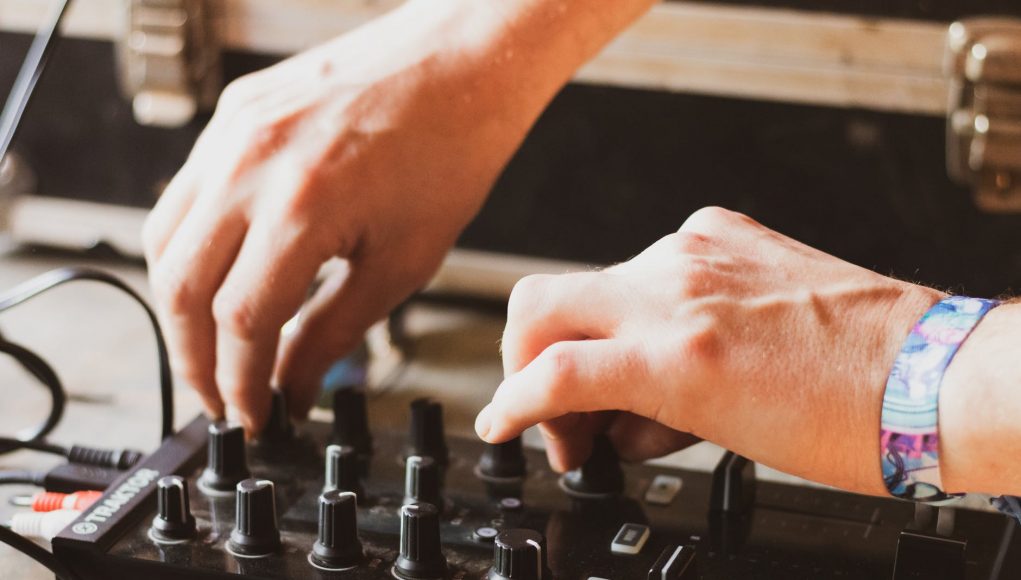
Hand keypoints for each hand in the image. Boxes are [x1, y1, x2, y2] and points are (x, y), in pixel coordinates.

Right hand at [142, 2, 547, 432]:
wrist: (459, 65)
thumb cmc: (449, 153)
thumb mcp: (401, 262)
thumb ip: (334, 333)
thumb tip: (293, 386)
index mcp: (302, 207)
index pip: (239, 323)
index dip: (240, 384)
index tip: (254, 416)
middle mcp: (251, 165)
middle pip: (181, 289)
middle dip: (195, 361)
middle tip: (221, 397)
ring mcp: (233, 133)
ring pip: (165, 241)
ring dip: (180, 308)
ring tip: (212, 348)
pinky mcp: (232, 114)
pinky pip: (184, 194)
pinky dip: (189, 248)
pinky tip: (218, 275)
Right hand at [478, 207, 942, 494]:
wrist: (928, 373)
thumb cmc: (847, 419)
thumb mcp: (722, 438)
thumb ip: (641, 418)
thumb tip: (601, 419)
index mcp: (676, 353)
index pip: (549, 371)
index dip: (508, 405)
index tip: (502, 422)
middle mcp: (675, 287)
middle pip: (537, 304)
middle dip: (523, 360)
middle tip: (557, 408)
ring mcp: (697, 250)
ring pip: (593, 285)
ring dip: (592, 338)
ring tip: (636, 386)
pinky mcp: (723, 231)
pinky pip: (648, 262)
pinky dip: (642, 307)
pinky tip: (676, 340)